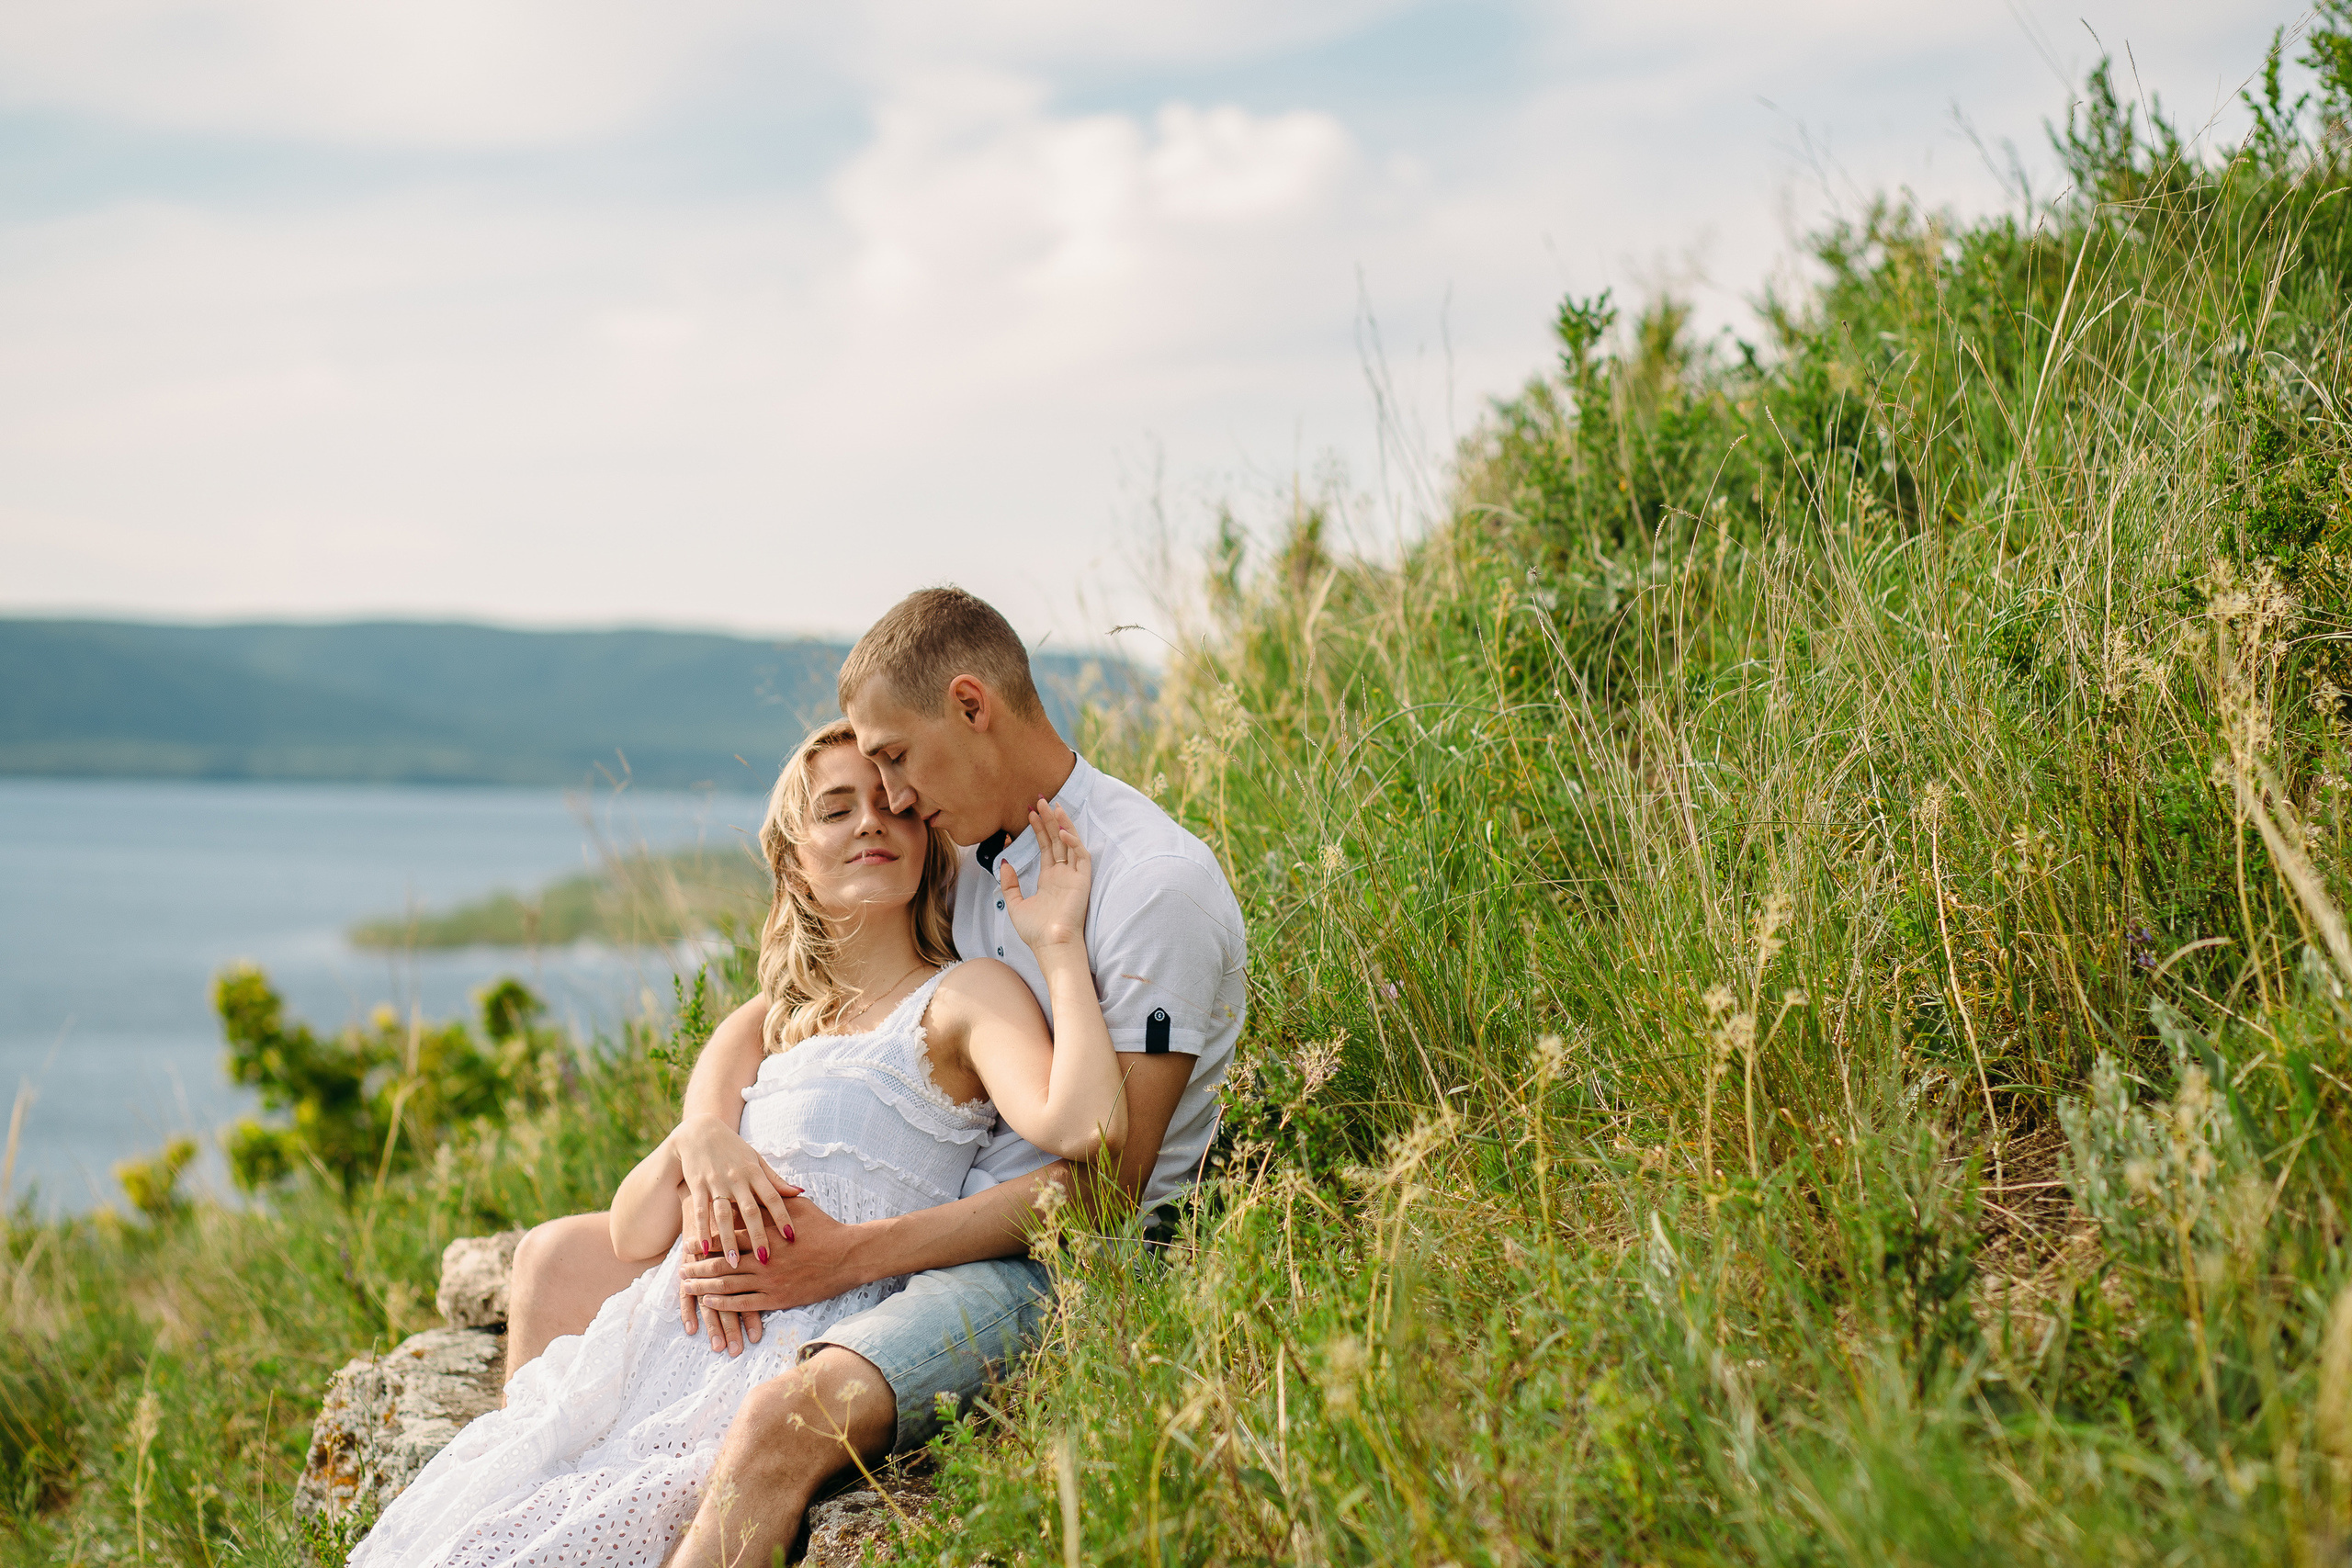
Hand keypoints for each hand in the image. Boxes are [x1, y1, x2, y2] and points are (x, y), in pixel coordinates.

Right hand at [673, 1113, 801, 1271]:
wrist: (700, 1131)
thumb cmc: (734, 1149)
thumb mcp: (756, 1160)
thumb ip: (776, 1180)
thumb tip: (800, 1193)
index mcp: (755, 1172)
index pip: (773, 1198)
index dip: (783, 1217)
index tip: (792, 1238)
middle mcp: (737, 1178)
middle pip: (750, 1211)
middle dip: (758, 1236)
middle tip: (766, 1261)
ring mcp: (716, 1182)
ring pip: (724, 1215)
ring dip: (728, 1240)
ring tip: (734, 1263)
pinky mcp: (697, 1185)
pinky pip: (700, 1211)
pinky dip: (702, 1230)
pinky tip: (704, 1249)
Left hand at [678, 1192, 867, 1334]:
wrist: (847, 1255)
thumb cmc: (824, 1228)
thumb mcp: (798, 1207)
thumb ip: (774, 1202)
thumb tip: (754, 1191)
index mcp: (765, 1234)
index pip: (728, 1238)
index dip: (706, 1241)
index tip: (689, 1242)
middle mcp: (764, 1259)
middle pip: (721, 1263)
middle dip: (698, 1266)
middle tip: (680, 1268)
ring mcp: (769, 1281)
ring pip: (728, 1285)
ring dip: (704, 1287)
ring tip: (687, 1287)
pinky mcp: (777, 1298)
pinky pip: (744, 1303)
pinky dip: (724, 1303)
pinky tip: (710, 1302)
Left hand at [1000, 799, 1089, 954]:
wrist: (1050, 945)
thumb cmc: (1034, 931)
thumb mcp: (1014, 905)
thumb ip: (1010, 884)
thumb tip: (1004, 862)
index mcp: (1049, 879)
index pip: (1045, 847)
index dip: (1038, 829)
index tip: (1029, 813)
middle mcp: (1063, 874)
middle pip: (1056, 840)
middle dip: (1048, 820)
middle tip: (1040, 800)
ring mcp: (1074, 876)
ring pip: (1070, 843)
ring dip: (1062, 823)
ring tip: (1052, 805)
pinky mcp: (1083, 880)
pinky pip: (1081, 856)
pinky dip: (1073, 842)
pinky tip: (1061, 831)